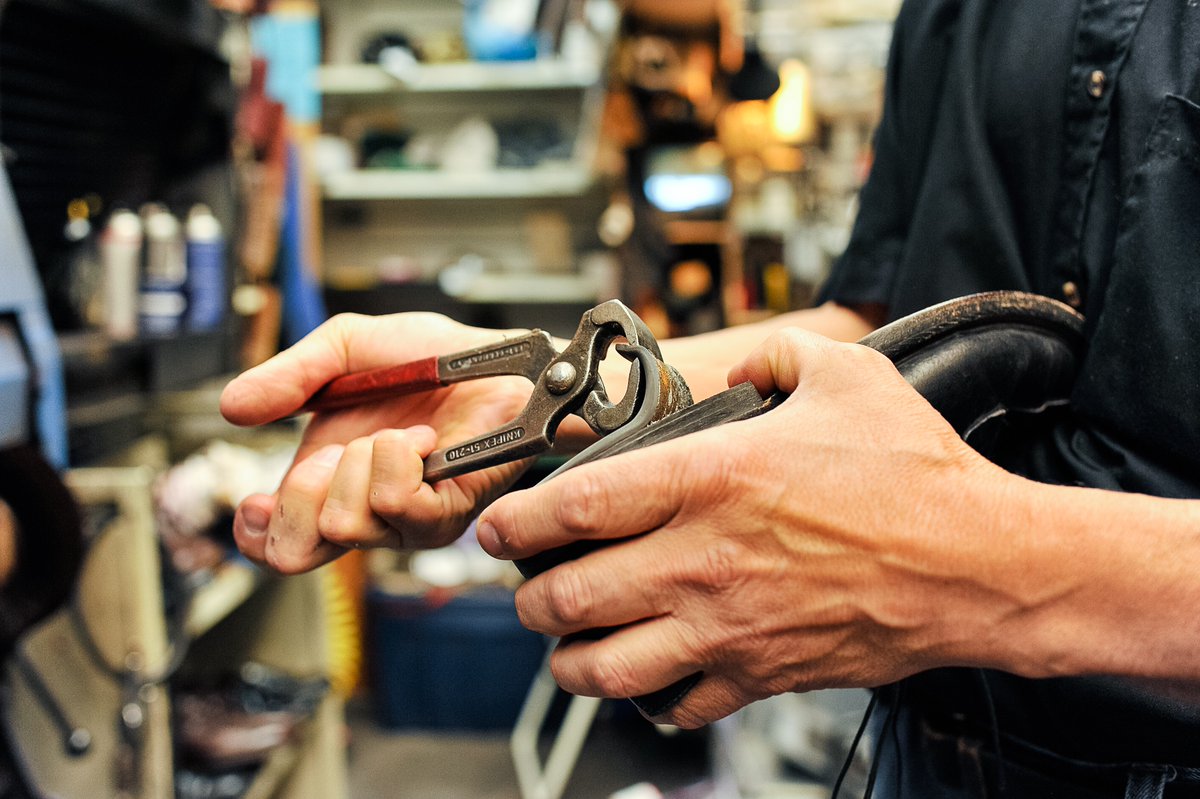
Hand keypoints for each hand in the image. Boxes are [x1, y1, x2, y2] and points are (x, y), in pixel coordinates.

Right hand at [220, 313, 533, 573]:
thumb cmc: (430, 360)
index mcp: (327, 485)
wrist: (494, 357)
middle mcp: (364, 514)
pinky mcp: (446, 515)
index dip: (253, 536)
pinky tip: (420, 441)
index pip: (275, 547)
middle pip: (295, 553)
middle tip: (335, 451)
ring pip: (344, 523)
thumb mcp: (343, 349)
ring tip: (396, 433)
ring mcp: (405, 522)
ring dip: (360, 462)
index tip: (254, 501)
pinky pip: (397, 504)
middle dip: (301, 490)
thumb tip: (232, 406)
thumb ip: (288, 377)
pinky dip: (398, 459)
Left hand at [478, 329, 1015, 727]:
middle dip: (529, 595)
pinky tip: (649, 675)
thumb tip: (746, 364)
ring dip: (569, 657)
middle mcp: (702, 560)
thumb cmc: (916, 476)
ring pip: (604, 667)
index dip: (517, 521)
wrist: (981, 565)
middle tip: (527, 583)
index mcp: (709, 480)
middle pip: (569, 596)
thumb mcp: (845, 376)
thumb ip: (778, 355)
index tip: (500, 526)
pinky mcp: (760, 674)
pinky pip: (677, 704)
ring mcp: (726, 626)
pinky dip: (649, 697)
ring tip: (565, 641)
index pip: (574, 507)